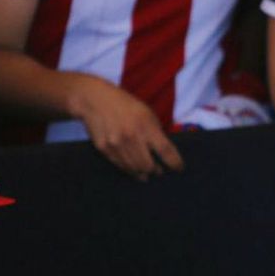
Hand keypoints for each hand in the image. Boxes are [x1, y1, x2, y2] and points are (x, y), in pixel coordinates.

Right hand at [68, 75, 183, 180]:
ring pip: (134, 168)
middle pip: (148, 165)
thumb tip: (164, 152)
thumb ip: (156, 132)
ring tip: (147, 174)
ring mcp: (116, 144)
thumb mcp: (148, 113)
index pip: (165, 151)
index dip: (175, 163)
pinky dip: (129, 169)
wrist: (95, 100)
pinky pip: (120, 165)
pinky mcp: (104, 149)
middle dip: (157, 171)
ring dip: (143, 173)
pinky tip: (134, 170)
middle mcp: (131, 137)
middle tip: (160, 172)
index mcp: (146, 126)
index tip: (179, 168)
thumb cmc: (126, 105)